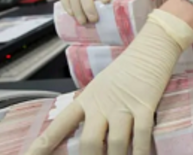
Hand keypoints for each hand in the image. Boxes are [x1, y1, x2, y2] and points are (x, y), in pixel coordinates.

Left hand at [25, 9, 192, 154]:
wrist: (150, 48)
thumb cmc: (127, 69)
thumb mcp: (103, 86)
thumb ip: (94, 109)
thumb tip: (89, 137)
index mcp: (87, 99)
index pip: (60, 125)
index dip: (42, 145)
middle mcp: (102, 104)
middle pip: (88, 143)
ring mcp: (123, 105)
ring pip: (115, 143)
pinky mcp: (145, 104)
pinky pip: (141, 134)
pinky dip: (141, 151)